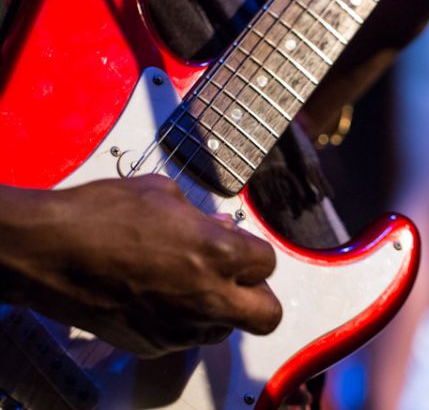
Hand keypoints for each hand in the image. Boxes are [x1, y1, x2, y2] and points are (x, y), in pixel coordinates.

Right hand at [0, 175, 281, 356]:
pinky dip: (183, 319)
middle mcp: (208, 297)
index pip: (266, 263)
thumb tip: (220, 226)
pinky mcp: (154, 344)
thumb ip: (201, 215)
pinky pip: (185, 336)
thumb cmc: (106, 212)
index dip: (252, 252)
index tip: (236, 245)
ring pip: (226, 329)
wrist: (51, 250)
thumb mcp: (162, 193)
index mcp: (218, 253)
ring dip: (220, 308)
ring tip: (191, 284)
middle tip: (237, 279)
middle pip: (267, 315)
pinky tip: (157, 296)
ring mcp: (181, 327)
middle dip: (258, 296)